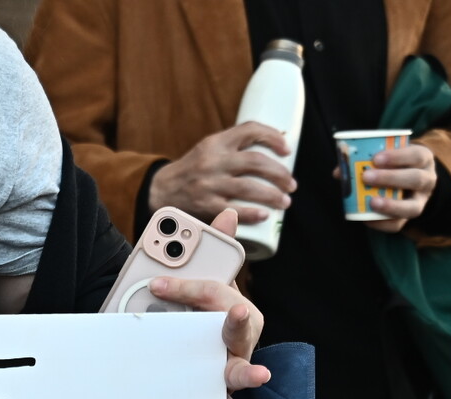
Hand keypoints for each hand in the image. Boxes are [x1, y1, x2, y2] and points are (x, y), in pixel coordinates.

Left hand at [144, 209, 269, 398]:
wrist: (184, 348)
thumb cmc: (196, 316)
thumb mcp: (199, 285)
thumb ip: (211, 254)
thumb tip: (229, 213)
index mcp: (233, 309)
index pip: (216, 293)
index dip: (188, 287)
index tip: (156, 283)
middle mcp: (238, 340)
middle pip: (239, 327)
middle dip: (236, 318)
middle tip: (237, 310)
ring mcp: (231, 368)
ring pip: (240, 369)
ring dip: (248, 374)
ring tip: (259, 376)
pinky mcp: (219, 394)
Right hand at [147, 122, 294, 224]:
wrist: (159, 191)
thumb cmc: (191, 171)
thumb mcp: (208, 149)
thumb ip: (234, 147)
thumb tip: (274, 151)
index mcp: (215, 143)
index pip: (250, 130)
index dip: (273, 137)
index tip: (287, 150)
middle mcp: (212, 162)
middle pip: (256, 162)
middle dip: (279, 173)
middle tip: (291, 184)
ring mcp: (208, 185)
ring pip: (249, 187)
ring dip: (272, 195)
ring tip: (284, 201)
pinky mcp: (204, 206)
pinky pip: (232, 210)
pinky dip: (251, 213)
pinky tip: (264, 215)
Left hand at [350, 142, 436, 232]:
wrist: (410, 183)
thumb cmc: (395, 166)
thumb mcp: (388, 158)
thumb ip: (365, 161)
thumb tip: (339, 172)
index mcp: (423, 159)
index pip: (417, 155)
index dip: (398, 157)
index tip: (376, 158)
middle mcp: (428, 180)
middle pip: (416, 179)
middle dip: (390, 178)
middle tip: (366, 177)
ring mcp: (421, 201)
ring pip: (412, 207)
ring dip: (390, 205)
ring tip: (371, 202)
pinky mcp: (409, 218)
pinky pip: (398, 225)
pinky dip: (381, 223)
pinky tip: (366, 218)